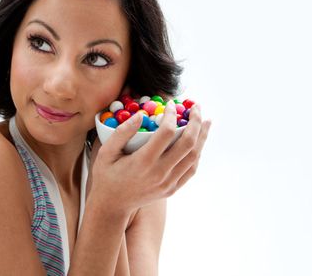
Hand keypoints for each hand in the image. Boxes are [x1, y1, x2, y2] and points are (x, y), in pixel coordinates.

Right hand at [87, 102, 210, 215]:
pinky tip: (198, 142)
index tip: (170, 104)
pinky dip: (197, 153)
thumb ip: (122, 132)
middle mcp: (159, 173)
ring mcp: (168, 183)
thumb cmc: (106, 176)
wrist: (112, 206)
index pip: (166, 132)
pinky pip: (191, 169)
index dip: (171, 115)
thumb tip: (141, 115)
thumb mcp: (106, 152)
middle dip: (195, 121)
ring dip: (202, 137)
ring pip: (194, 156)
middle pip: (187, 143)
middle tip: (196, 107)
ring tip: (205, 121)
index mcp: (143, 161)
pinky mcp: (172, 189)